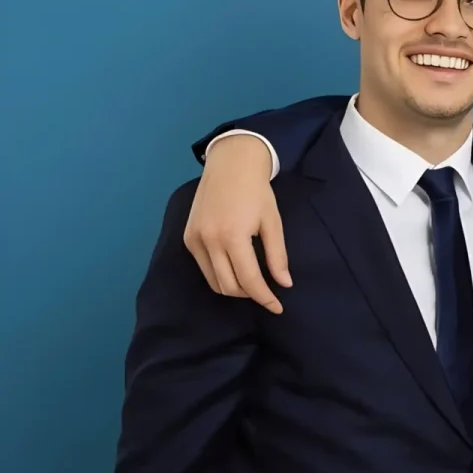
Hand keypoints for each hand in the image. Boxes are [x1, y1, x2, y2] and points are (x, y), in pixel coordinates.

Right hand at [184, 135, 290, 312]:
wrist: (230, 165)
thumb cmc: (257, 192)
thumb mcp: (273, 223)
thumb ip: (277, 256)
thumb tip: (284, 284)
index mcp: (232, 236)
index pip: (248, 280)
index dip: (264, 298)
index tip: (278, 307)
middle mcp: (209, 241)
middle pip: (228, 286)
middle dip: (249, 295)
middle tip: (267, 293)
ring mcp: (194, 239)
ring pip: (213, 281)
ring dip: (234, 289)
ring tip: (253, 283)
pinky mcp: (188, 237)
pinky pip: (204, 267)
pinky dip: (220, 275)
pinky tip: (235, 268)